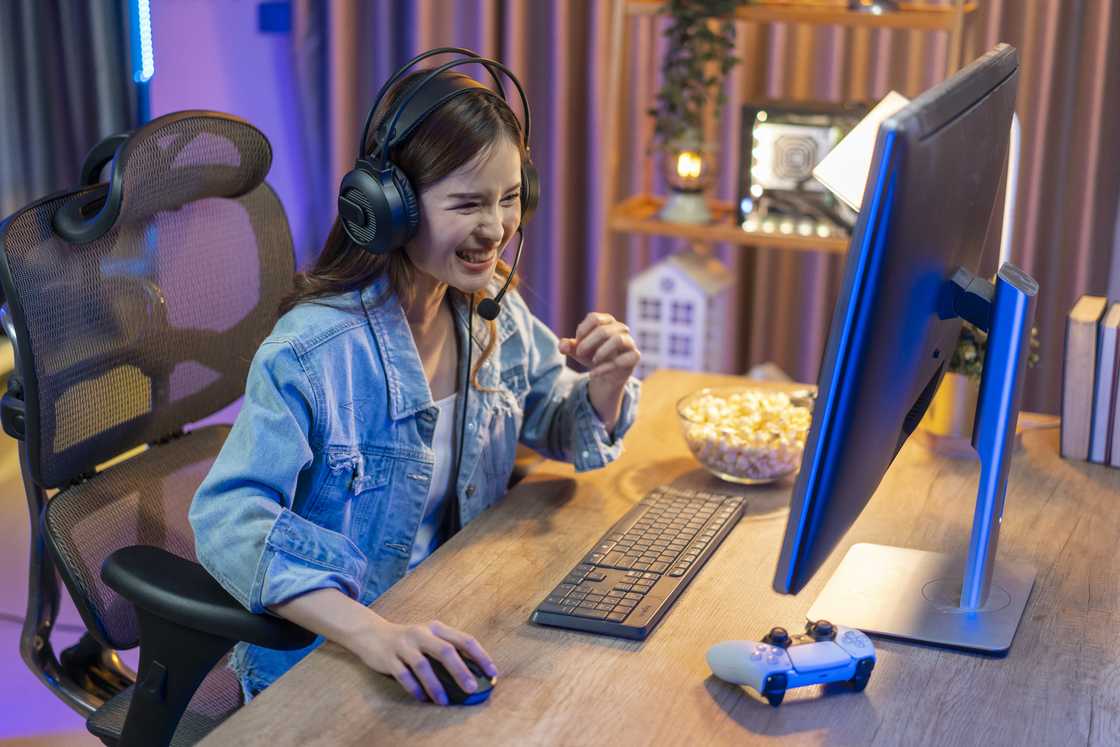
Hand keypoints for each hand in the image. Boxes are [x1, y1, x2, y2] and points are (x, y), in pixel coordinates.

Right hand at [347, 617, 497, 704]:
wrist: (371, 633)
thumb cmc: (408, 640)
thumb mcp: (429, 637)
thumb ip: (448, 649)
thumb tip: (473, 674)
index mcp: (437, 628)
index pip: (464, 640)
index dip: (480, 656)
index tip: (492, 673)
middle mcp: (421, 633)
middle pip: (445, 651)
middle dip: (460, 671)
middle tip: (471, 688)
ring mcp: (404, 645)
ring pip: (422, 665)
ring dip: (435, 684)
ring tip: (444, 701)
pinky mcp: (388, 658)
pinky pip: (403, 675)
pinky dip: (414, 687)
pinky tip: (422, 698)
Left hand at [559, 312, 639, 431]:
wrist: (606, 374)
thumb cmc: (592, 356)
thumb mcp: (578, 351)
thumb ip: (568, 346)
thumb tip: (562, 346)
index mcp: (607, 321)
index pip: (594, 318)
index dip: (582, 331)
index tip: (576, 344)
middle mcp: (620, 328)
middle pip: (603, 330)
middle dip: (588, 344)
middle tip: (579, 354)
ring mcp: (629, 341)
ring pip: (618, 340)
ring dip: (601, 352)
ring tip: (593, 361)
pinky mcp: (634, 356)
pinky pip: (624, 359)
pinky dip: (607, 367)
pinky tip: (594, 373)